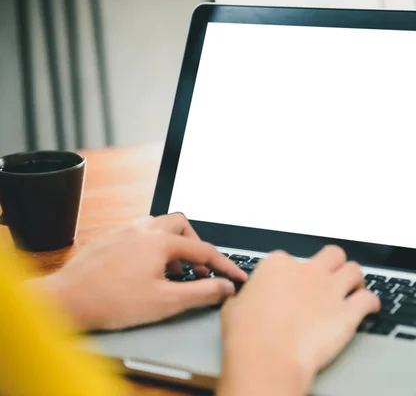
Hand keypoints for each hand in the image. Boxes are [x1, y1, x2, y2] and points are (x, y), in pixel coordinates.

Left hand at [36, 213, 246, 330]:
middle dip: (195, 245)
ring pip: (159, 225)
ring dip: (173, 244)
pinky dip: (152, 245)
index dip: (225, 265)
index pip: (204, 250)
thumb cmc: (112, 301)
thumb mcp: (166, 302)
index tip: (236, 277)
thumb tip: (226, 287)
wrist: (66, 300)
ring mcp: (123, 231)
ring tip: (172, 270)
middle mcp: (143, 229)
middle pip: (181, 225)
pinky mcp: (108, 238)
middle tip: (199, 269)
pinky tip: (145, 267)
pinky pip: (139, 231)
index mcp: (160, 242)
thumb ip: (201, 292)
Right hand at [218, 246, 379, 395]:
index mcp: (278, 266)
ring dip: (356, 279)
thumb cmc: (247, 337)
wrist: (266, 360)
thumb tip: (244, 299)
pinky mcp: (347, 312)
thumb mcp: (234, 308)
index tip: (292, 285)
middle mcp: (307, 272)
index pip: (290, 259)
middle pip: (331, 254)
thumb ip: (245, 296)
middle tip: (330, 277)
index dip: (293, 273)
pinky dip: (372, 303)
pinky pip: (369, 298)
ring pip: (355, 270)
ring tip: (354, 288)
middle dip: (333, 265)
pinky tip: (370, 308)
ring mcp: (329, 290)